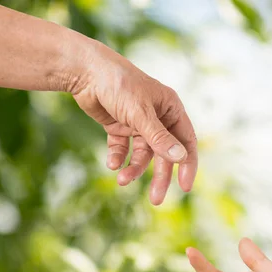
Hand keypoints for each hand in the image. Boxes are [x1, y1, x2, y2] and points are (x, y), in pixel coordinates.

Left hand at [68, 40, 197, 204]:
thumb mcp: (141, 114)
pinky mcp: (119, 126)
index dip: (187, 165)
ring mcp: (138, 123)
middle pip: (163, 153)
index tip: (184, 187)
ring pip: (141, 154)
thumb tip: (180, 159)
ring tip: (121, 180)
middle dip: (159, 176)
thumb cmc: (119, 85)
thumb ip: (159, 138)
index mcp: (171, 109)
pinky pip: (122, 149)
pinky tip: (111, 163)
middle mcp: (158, 117)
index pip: (186, 141)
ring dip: (133, 168)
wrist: (85, 71)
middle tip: (156, 200)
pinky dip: (118, 157)